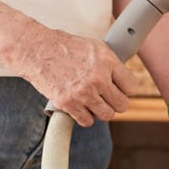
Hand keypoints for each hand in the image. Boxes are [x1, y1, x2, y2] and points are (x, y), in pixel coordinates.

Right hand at [5, 26, 137, 126]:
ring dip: (101, 110)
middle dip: (116, 102)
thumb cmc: (65, 47)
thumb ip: (111, 63)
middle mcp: (98, 78)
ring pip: (107, 115)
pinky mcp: (68, 103)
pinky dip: (85, 117)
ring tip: (94, 101)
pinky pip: (87, 121)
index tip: (120, 88)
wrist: (37, 50)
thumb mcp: (95, 47)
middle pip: (122, 104)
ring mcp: (83, 92)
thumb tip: (123, 78)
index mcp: (107, 61)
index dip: (126, 88)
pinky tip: (81, 107)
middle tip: (108, 98)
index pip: (131, 86)